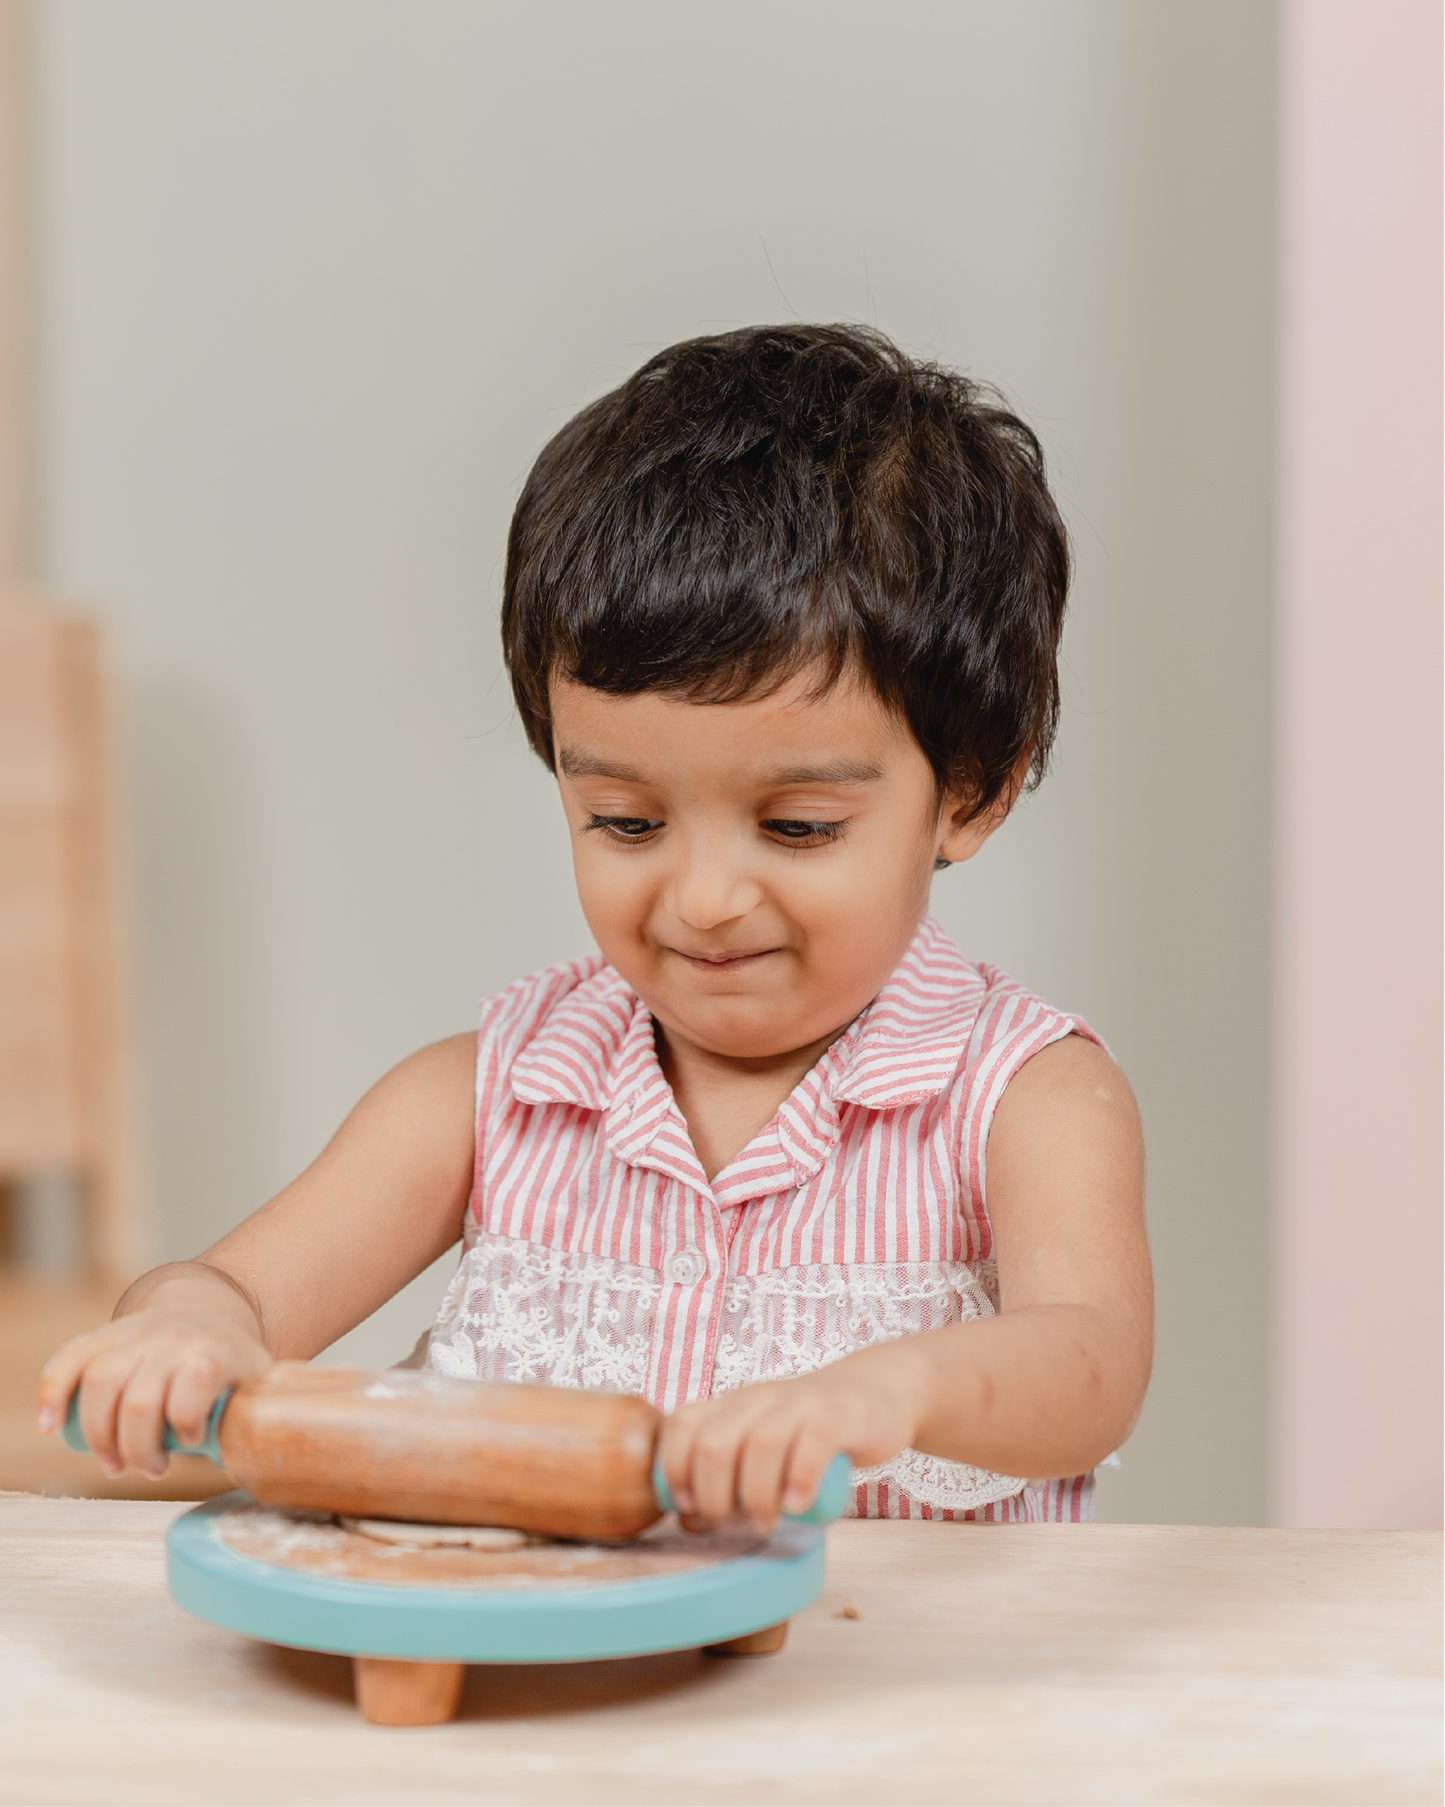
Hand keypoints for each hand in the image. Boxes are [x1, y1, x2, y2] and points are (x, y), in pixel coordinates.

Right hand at [37, 1269, 272, 1478]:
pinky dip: (53, 1392)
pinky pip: (70, 1357)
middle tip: (150, 1467)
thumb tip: (257, 1462)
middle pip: (140, 1399)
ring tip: (113, 1462)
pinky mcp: (105, 1335)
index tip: (191, 1440)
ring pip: (101, 1382)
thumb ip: (259, 1418)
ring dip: (99, 1435)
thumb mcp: (259, 1382)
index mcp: (215, 1350)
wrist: (208, 1309)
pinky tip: (51, 1426)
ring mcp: (135, 1335)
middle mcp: (173, 1338)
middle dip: (138, 1448)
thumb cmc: (232, 1362)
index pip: (197, 1379)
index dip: (188, 1420)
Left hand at [658, 1339, 932, 1531]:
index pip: (682, 1425)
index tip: (689, 1507)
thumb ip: (727, 1481)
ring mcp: (799, 1404)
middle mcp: (759, 1399)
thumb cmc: (808, 1435)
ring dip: (757, 1496)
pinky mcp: (837, 1415)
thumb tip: (688, 1521)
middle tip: (734, 1523)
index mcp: (732, 1405)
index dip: (675, 1469)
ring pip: (761, 1445)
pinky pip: (812, 1445)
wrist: (875, 1395)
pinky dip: (799, 1480)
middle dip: (715, 1497)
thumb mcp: (761, 1450)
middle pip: (715, 1444)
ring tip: (767, 1523)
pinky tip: (797, 1505)